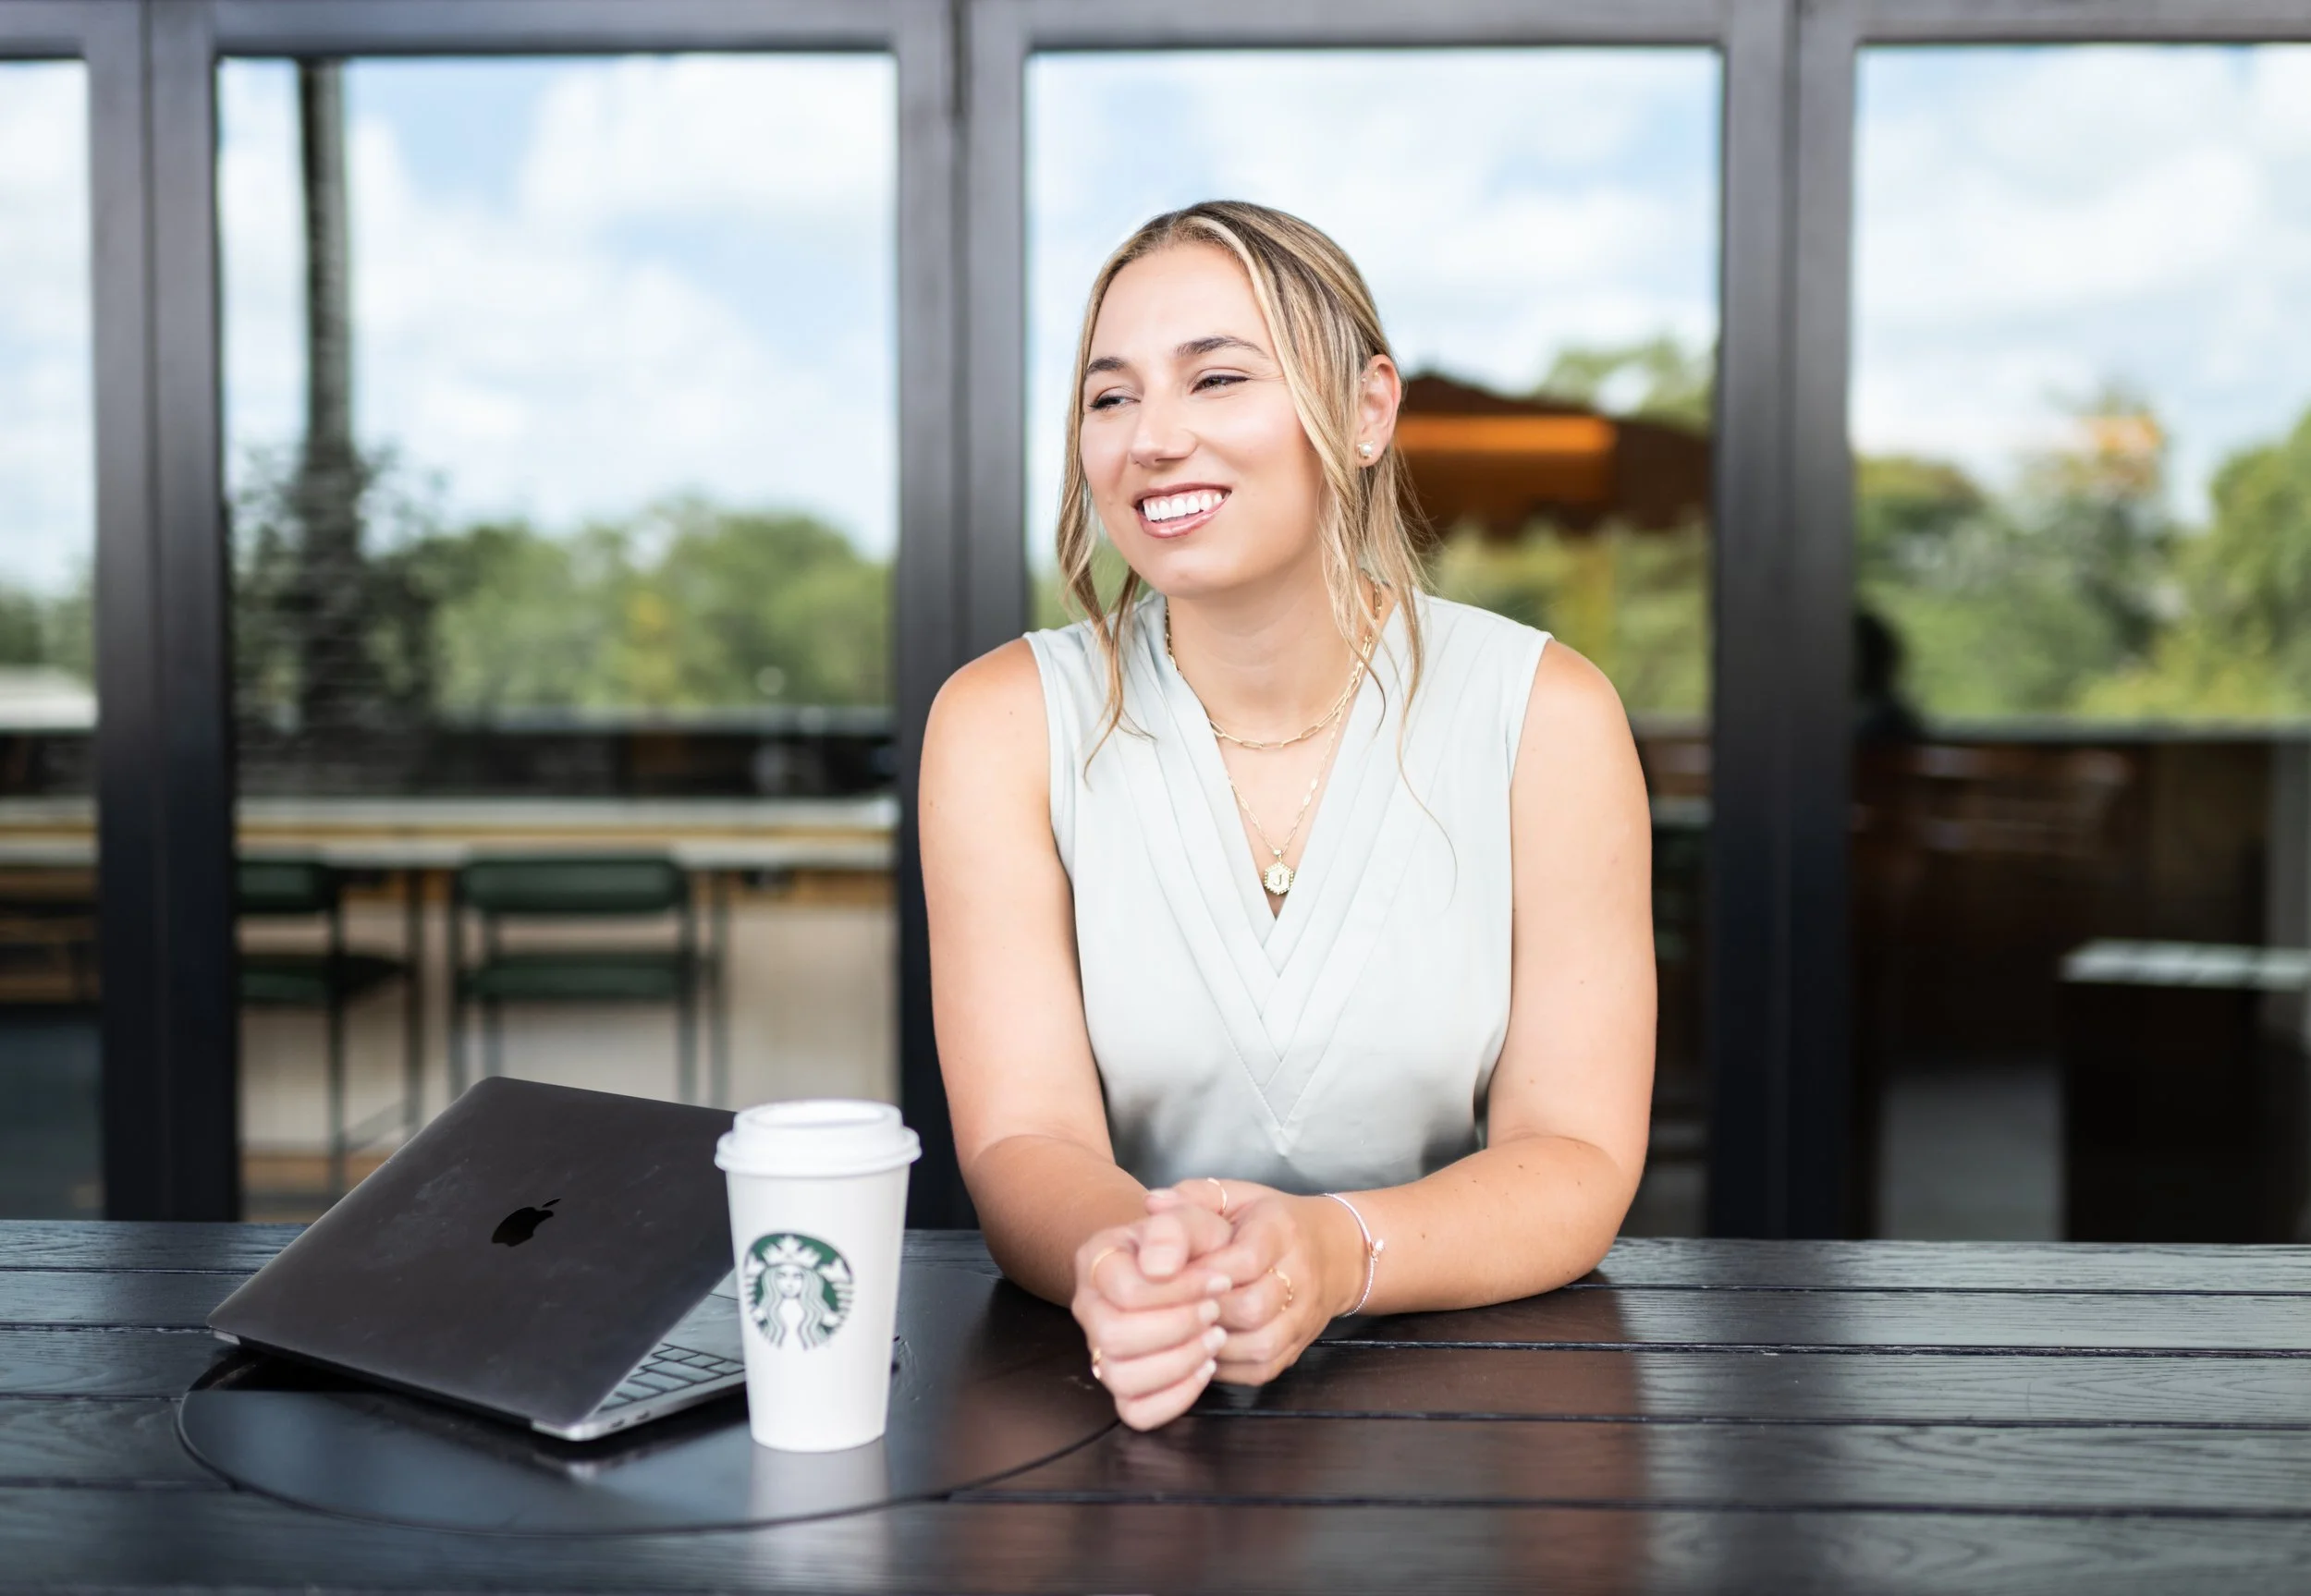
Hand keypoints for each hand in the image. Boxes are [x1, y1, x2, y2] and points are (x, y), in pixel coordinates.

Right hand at [1070, 1202, 1234, 1430]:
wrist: (1192, 1263)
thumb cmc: (1191, 1243)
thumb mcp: (1189, 1219)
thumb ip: (1173, 1230)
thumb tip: (1158, 1268)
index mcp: (1097, 1260)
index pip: (1127, 1291)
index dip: (1179, 1292)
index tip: (1220, 1280)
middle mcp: (1089, 1308)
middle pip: (1115, 1338)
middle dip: (1178, 1327)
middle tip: (1214, 1311)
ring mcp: (1101, 1350)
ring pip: (1120, 1379)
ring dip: (1179, 1362)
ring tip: (1214, 1338)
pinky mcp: (1125, 1386)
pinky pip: (1136, 1412)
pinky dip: (1176, 1398)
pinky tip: (1205, 1369)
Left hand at [1147, 1180, 1361, 1386]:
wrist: (1333, 1251)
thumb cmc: (1267, 1221)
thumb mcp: (1233, 1196)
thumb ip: (1192, 1197)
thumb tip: (1152, 1203)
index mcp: (1281, 1230)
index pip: (1244, 1259)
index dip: (1200, 1271)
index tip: (1167, 1272)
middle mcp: (1301, 1275)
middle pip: (1251, 1308)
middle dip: (1203, 1309)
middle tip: (1169, 1306)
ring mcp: (1303, 1317)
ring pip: (1259, 1345)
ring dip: (1212, 1341)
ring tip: (1183, 1328)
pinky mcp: (1297, 1348)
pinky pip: (1260, 1369)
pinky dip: (1225, 1365)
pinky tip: (1201, 1347)